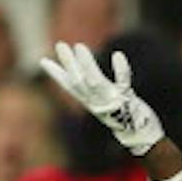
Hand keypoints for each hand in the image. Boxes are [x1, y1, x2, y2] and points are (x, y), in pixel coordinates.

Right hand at [40, 43, 164, 156]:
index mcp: (89, 102)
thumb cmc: (119, 115)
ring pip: (95, 82)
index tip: (42, 60)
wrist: (139, 135)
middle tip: (60, 45)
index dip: (56, 74)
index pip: (69, 87)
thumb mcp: (101, 102)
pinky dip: (121, 70)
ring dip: (86, 64)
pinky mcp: (128, 100)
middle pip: (79, 82)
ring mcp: (111, 102)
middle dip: (69, 63)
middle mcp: (97, 103)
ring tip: (79, 46)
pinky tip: (117, 55)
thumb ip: (89, 89)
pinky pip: (123, 83)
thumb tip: (76, 73)